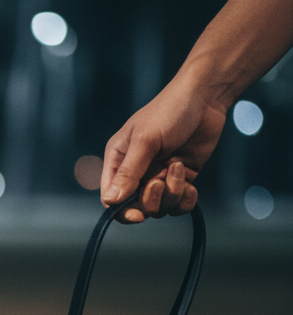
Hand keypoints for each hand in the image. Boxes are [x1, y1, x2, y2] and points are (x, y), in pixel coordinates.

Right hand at [100, 78, 228, 222]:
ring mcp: (159, 176)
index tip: (138, 214)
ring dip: (172, 194)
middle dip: (151, 200)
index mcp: (118, 161)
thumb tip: (111, 201)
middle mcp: (136, 172)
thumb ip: (128, 172)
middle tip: (160, 182)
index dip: (122, 210)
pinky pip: (179, 203)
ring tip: (178, 168)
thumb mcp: (144, 141)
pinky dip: (185, 198)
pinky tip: (190, 182)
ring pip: (160, 207)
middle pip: (136, 206)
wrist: (204, 100)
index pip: (111, 197)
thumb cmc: (168, 112)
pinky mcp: (181, 179)